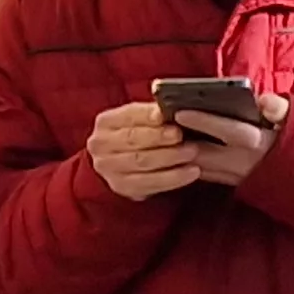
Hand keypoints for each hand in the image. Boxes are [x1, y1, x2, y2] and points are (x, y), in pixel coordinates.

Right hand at [85, 101, 205, 201]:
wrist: (124, 164)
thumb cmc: (142, 135)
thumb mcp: (143, 120)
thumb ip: (154, 113)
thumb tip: (172, 106)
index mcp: (106, 122)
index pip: (128, 115)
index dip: (147, 115)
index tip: (164, 114)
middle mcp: (101, 145)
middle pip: (133, 139)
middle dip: (159, 137)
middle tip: (182, 135)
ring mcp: (109, 168)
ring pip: (142, 161)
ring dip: (170, 157)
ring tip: (193, 152)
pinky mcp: (122, 187)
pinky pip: (150, 183)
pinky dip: (174, 178)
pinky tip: (192, 171)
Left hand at [170, 94, 289, 186]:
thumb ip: (280, 109)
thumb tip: (264, 101)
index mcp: (259, 142)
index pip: (227, 130)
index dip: (203, 121)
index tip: (180, 111)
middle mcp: (244, 162)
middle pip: (203, 153)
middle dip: (178, 142)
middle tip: (157, 125)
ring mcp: (237, 176)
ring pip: (199, 167)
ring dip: (179, 155)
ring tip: (161, 139)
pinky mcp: (233, 185)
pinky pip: (204, 175)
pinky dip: (189, 164)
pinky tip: (177, 154)